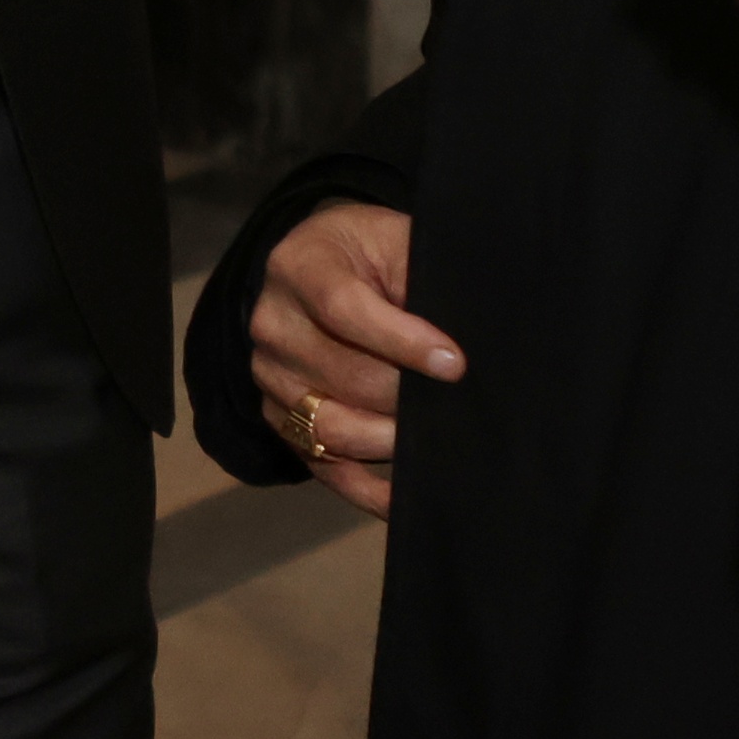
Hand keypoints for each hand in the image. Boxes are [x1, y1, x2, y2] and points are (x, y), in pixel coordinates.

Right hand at [249, 201, 454, 520]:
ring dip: (388, 439)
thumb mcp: (393, 239)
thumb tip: (467, 334)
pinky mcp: (278, 417)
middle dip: (406, 397)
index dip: (401, 340)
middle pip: (343, 376)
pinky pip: (321, 464)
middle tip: (454, 401)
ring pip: (330, 426)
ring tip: (431, 435)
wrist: (312, 267)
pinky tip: (403, 499)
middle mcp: (272, 323)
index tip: (454, 364)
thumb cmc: (367, 254)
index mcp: (301, 267)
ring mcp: (270, 376)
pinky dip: (365, 490)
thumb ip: (420, 274)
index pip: (344, 308)